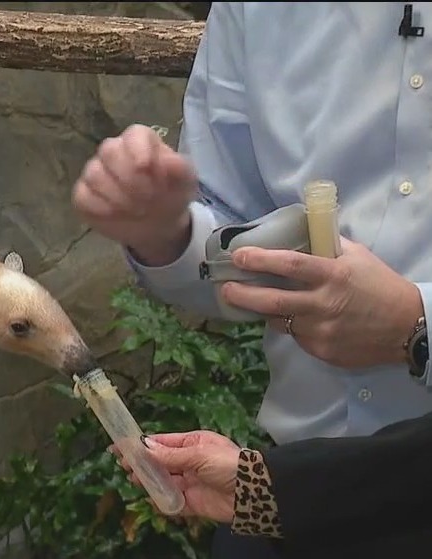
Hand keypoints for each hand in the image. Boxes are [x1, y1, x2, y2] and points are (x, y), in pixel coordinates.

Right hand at [71, 124, 198, 266]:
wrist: (158, 224)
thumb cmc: (171, 195)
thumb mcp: (185, 182)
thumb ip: (179, 168)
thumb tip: (169, 160)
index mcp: (141, 142)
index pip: (133, 135)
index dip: (137, 149)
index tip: (145, 167)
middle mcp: (115, 151)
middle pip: (108, 150)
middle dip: (127, 177)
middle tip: (147, 197)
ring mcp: (96, 172)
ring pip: (93, 174)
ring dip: (116, 195)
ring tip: (137, 210)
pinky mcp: (84, 195)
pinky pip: (82, 195)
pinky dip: (98, 207)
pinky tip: (115, 215)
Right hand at [111, 430, 240, 523]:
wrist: (254, 494)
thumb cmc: (228, 465)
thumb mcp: (198, 454)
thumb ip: (170, 455)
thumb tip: (144, 447)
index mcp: (192, 444)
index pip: (161, 443)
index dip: (141, 445)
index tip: (121, 446)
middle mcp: (189, 462)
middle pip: (159, 462)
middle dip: (142, 463)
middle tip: (124, 465)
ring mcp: (190, 483)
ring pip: (163, 481)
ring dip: (148, 480)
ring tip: (134, 479)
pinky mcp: (193, 503)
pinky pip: (172, 502)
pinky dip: (161, 501)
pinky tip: (150, 498)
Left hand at [221, 237, 421, 368]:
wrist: (408, 327)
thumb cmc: (380, 286)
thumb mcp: (358, 257)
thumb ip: (328, 246)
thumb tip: (301, 231)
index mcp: (333, 276)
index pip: (289, 265)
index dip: (260, 259)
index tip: (238, 256)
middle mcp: (323, 304)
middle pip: (271, 301)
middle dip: (241, 294)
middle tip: (224, 288)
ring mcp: (320, 331)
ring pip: (278, 320)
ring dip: (263, 311)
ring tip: (251, 301)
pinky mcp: (321, 350)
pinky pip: (296, 336)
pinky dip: (290, 326)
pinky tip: (294, 318)